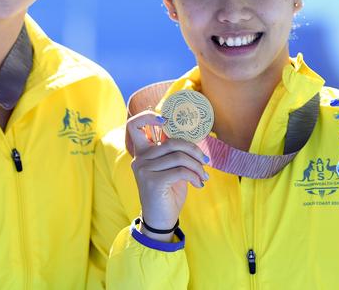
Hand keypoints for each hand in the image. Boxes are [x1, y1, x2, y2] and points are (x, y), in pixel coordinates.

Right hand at [127, 111, 208, 240]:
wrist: (161, 221)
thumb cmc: (168, 193)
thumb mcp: (171, 169)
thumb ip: (174, 153)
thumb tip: (192, 140)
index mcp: (142, 153)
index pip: (134, 125)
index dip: (148, 117)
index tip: (165, 121)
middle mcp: (140, 159)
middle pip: (171, 142)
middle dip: (193, 150)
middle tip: (204, 161)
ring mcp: (144, 170)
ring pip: (178, 156)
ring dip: (197, 166)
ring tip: (203, 176)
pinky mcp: (153, 181)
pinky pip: (181, 170)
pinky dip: (194, 175)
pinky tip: (198, 183)